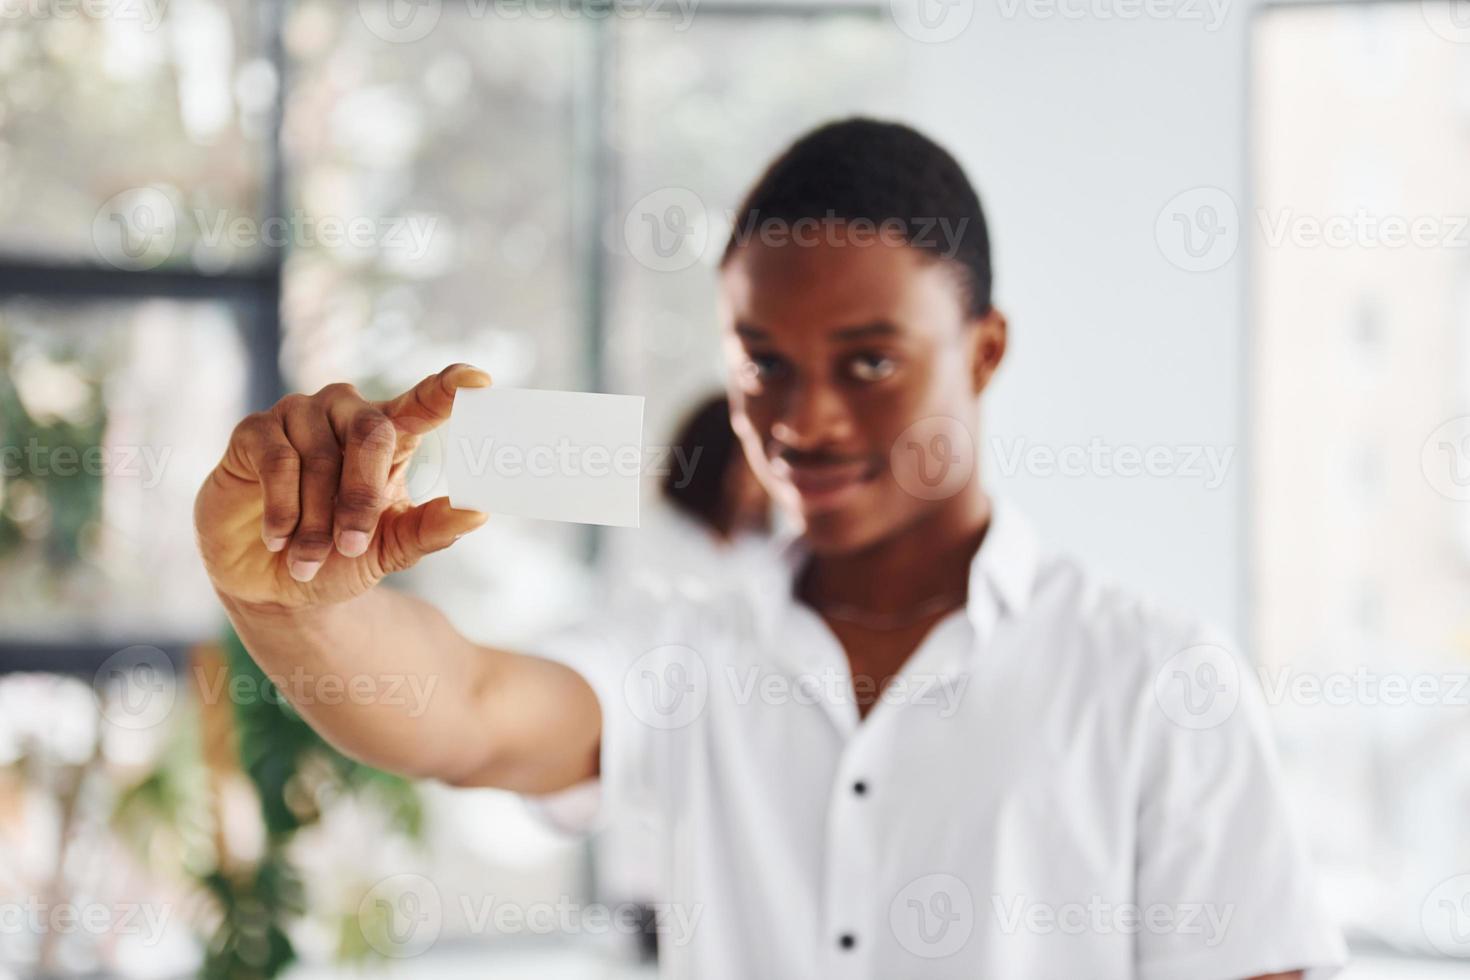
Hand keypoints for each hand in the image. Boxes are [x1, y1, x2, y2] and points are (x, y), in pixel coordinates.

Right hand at [194, 363, 490, 609]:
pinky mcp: (254, 430)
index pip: (422, 402)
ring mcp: (299, 415)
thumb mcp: (391, 548)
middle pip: (371, 432)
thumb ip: (432, 529)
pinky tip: (278, 538)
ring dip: (316, 518)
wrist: (273, 583)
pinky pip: (277, 461)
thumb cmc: (339, 557)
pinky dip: (282, 508)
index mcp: (388, 434)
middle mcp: (346, 413)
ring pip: (320, 457)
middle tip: (352, 545)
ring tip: (308, 559)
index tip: (478, 379)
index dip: (446, 388)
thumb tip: (478, 512)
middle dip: (363, 496)